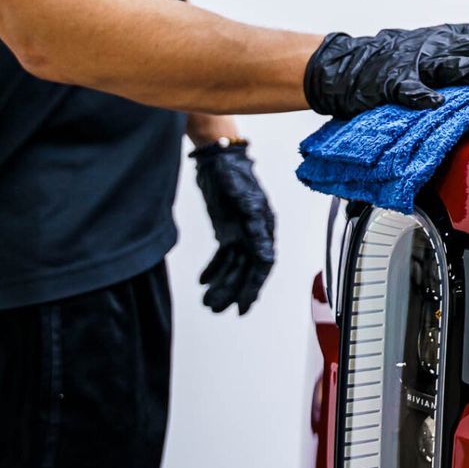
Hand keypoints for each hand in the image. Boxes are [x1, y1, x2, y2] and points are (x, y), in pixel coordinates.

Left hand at [191, 137, 275, 314]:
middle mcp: (255, 232)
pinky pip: (224, 256)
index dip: (254, 286)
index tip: (244, 305)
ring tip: (208, 302)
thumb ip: (252, 223)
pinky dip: (214, 270)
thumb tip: (264, 252)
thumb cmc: (232, 172)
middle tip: (221, 309)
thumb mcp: (240, 196)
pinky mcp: (229, 230)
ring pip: (234, 266)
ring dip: (222, 285)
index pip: (262, 262)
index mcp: (263, 225)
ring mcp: (242, 232)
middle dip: (235, 291)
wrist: (217, 158)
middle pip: (247, 269)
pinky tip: (204, 282)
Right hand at [303, 9, 468, 119]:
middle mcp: (442, 46)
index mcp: (455, 38)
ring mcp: (418, 64)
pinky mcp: (392, 83)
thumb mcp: (447, 36)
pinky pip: (407, 91)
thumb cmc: (403, 53)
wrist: (348, 63)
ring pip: (454, 66)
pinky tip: (432, 102)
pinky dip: (419, 96)